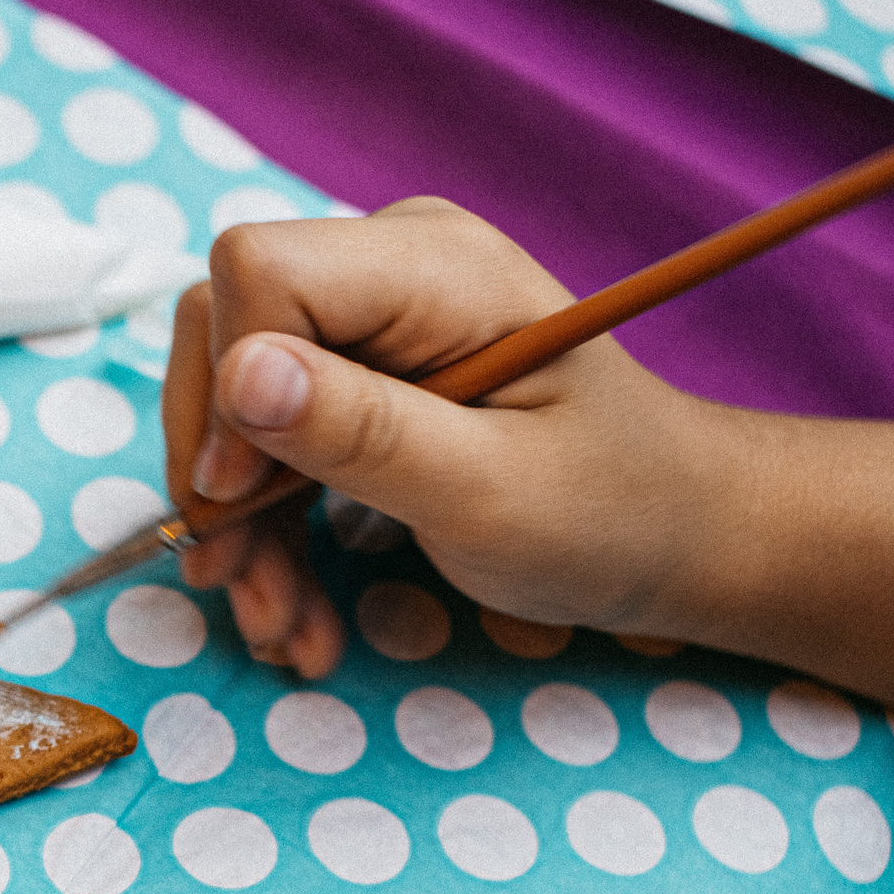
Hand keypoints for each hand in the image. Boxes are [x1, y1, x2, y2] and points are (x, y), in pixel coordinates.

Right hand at [162, 198, 712, 671]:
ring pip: (233, 399)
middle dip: (218, 474)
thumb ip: (362, 431)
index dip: (228, 383)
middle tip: (235, 586)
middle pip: (223, 333)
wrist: (676, 535)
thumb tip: (238, 374)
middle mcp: (390, 267)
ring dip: (239, 525)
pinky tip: (295, 607)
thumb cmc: (611, 512)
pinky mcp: (362, 372)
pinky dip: (268, 528)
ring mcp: (374, 318)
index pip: (259, 273)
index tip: (241, 498)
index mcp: (435, 266)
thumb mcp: (487, 491)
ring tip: (282, 628)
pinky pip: (269, 435)